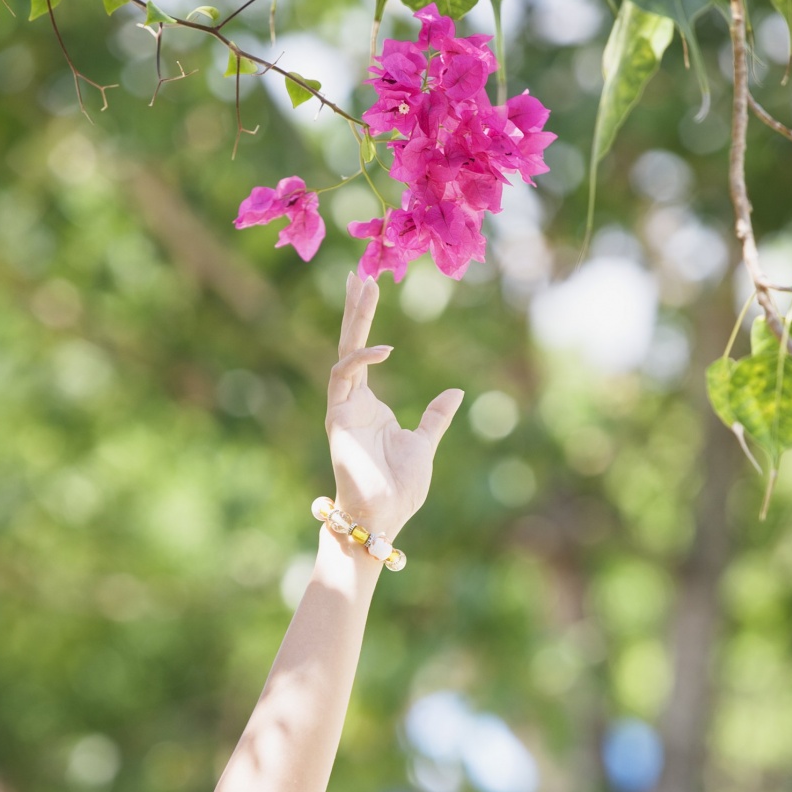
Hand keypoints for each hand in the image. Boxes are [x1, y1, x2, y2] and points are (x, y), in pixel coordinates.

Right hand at [326, 273, 462, 539]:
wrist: (383, 518)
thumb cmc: (400, 489)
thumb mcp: (425, 444)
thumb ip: (435, 417)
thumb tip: (454, 392)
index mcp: (370, 406)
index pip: (364, 354)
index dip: (365, 322)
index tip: (370, 286)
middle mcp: (352, 402)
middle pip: (350, 346)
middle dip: (353, 311)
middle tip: (359, 273)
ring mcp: (342, 410)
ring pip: (343, 354)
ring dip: (353, 321)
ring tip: (363, 287)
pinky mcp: (337, 420)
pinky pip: (343, 379)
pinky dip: (361, 361)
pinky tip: (383, 349)